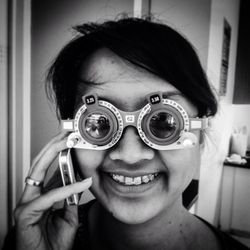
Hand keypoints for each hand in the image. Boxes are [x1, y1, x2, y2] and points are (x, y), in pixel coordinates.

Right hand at [14, 132, 91, 249]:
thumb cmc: (53, 243)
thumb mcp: (68, 216)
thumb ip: (70, 198)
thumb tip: (79, 182)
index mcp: (41, 194)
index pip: (47, 167)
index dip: (58, 152)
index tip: (70, 140)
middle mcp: (31, 194)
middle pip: (39, 162)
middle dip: (53, 145)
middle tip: (67, 132)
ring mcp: (26, 202)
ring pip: (38, 171)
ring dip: (54, 154)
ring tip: (68, 142)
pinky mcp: (25, 213)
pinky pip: (49, 197)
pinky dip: (66, 188)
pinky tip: (81, 182)